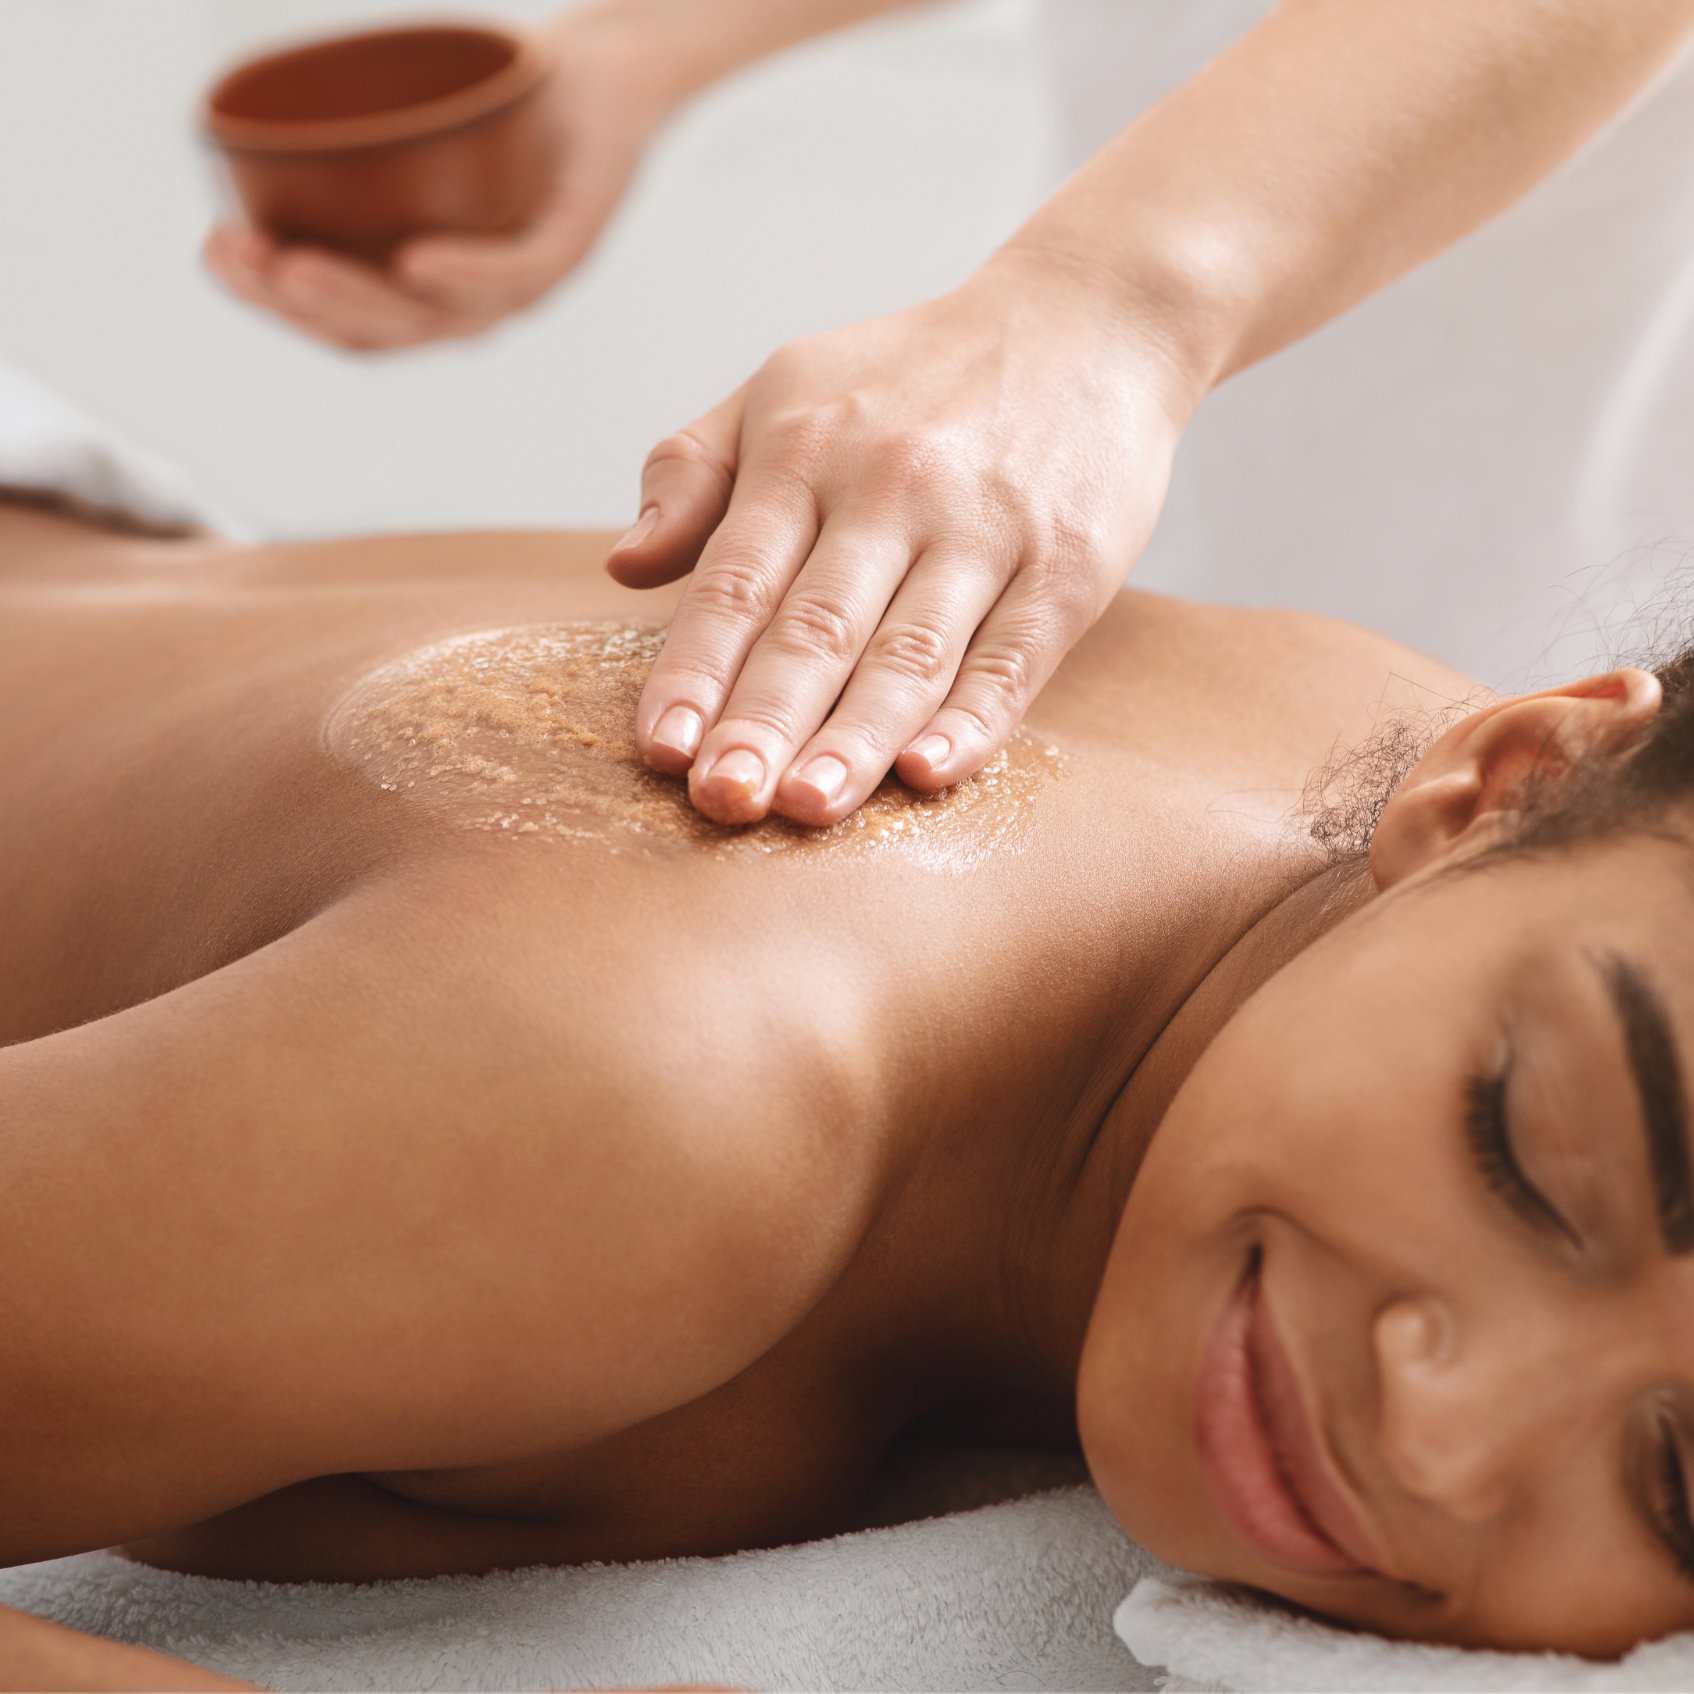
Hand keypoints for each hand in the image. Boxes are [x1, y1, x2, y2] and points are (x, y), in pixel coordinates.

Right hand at [203, 8, 678, 350]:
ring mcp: (526, 282)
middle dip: (298, 302)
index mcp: (431, 296)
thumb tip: (231, 135)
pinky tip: (414, 261)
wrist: (602, 79)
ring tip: (294, 266)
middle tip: (240, 261)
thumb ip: (337, 154)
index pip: (344, 324)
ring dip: (358, 294)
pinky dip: (466, 271)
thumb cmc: (497, 107)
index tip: (213, 252)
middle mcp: (476, 305)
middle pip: (381, 329)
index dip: (272, 303)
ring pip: (437, 313)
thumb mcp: (403, 132)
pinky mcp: (572, 243)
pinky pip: (517, 271)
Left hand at [605, 252, 1197, 824]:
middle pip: (816, 628)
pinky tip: (927, 773)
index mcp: (804, 449)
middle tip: (723, 801)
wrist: (1087, 318)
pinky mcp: (1066, 568)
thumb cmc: (914, 373)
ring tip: (806, 809)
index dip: (695, 669)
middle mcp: (890, 489)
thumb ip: (693, 472)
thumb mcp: (784, 386)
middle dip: (764, 721)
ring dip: (855, 738)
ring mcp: (983, 530)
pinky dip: (972, 720)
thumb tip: (623, 566)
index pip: (735, 581)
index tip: (661, 748)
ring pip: (909, 654)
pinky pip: (1011, 659)